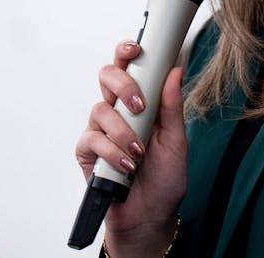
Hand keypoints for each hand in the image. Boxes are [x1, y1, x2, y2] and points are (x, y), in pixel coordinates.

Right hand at [76, 40, 186, 256]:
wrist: (149, 217)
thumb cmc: (164, 179)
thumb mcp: (176, 142)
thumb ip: (172, 107)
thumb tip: (175, 70)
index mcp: (141, 101)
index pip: (130, 67)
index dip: (127, 51)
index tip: (136, 48)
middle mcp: (118, 110)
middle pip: (107, 76)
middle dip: (123, 85)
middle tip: (140, 105)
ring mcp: (101, 128)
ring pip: (101, 109)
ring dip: (123, 132)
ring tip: (139, 153)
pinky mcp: (87, 150)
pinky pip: (93, 138)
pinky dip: (112, 152)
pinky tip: (126, 166)